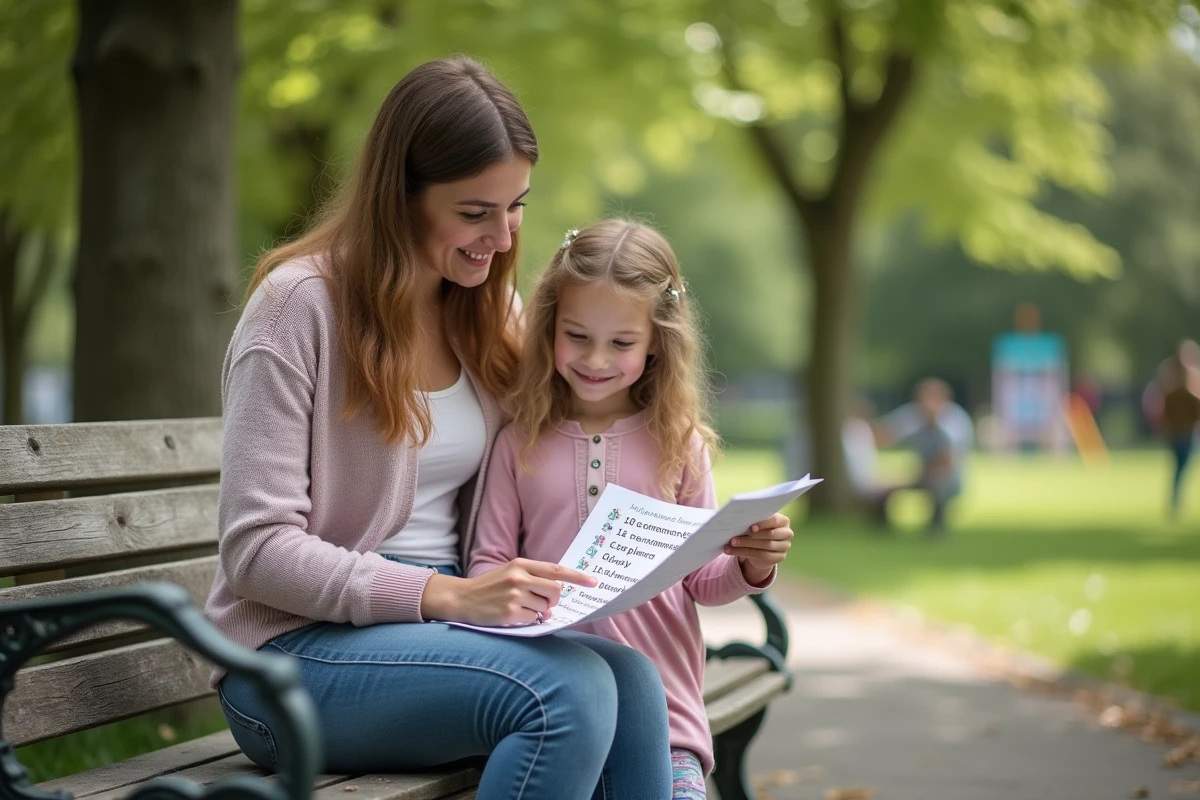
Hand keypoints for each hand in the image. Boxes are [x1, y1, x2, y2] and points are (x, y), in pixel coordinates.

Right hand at [421, 558, 596, 625]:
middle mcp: (519, 577)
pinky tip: (512, 616)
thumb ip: (534, 580)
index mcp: (521, 564)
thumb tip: (555, 600)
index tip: (594, 582)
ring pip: (544, 607)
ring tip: (520, 608)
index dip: (578, 577)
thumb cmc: (490, 587)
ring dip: (538, 611)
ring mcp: (514, 595)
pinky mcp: (509, 613)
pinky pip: (532, 619)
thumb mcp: (511, 573)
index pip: (556, 570)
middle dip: (555, 600)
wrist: (461, 598)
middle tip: (544, 604)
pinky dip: (527, 620)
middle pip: (556, 591)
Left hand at [724, 513, 793, 584]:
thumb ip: (753, 521)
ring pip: (764, 546)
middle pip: (769, 535)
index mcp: (783, 521)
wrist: (763, 548)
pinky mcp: (779, 557)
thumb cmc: (759, 530)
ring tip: (731, 544)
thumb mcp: (758, 524)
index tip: (751, 527)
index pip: (775, 520)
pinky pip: (761, 555)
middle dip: (751, 537)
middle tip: (734, 538)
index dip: (763, 524)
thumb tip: (737, 520)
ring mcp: (784, 547)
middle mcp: (787, 533)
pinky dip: (744, 553)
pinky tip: (732, 551)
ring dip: (745, 545)